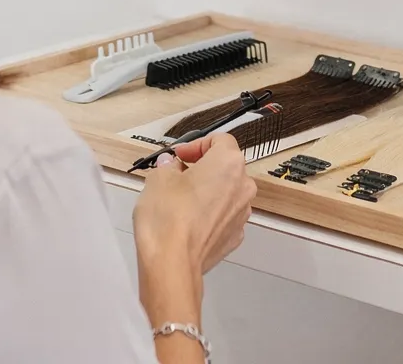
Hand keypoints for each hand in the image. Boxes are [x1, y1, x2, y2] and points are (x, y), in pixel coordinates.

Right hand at [132, 133, 256, 275]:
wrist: (172, 262)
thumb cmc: (168, 217)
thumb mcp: (159, 178)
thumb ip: (168, 165)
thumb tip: (171, 166)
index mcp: (228, 163)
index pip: (220, 140)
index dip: (197, 145)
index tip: (180, 155)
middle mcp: (243, 186)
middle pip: (226, 167)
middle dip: (202, 168)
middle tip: (177, 174)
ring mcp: (242, 213)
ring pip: (226, 192)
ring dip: (207, 191)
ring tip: (179, 200)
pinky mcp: (234, 236)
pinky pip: (223, 215)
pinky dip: (209, 213)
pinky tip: (187, 220)